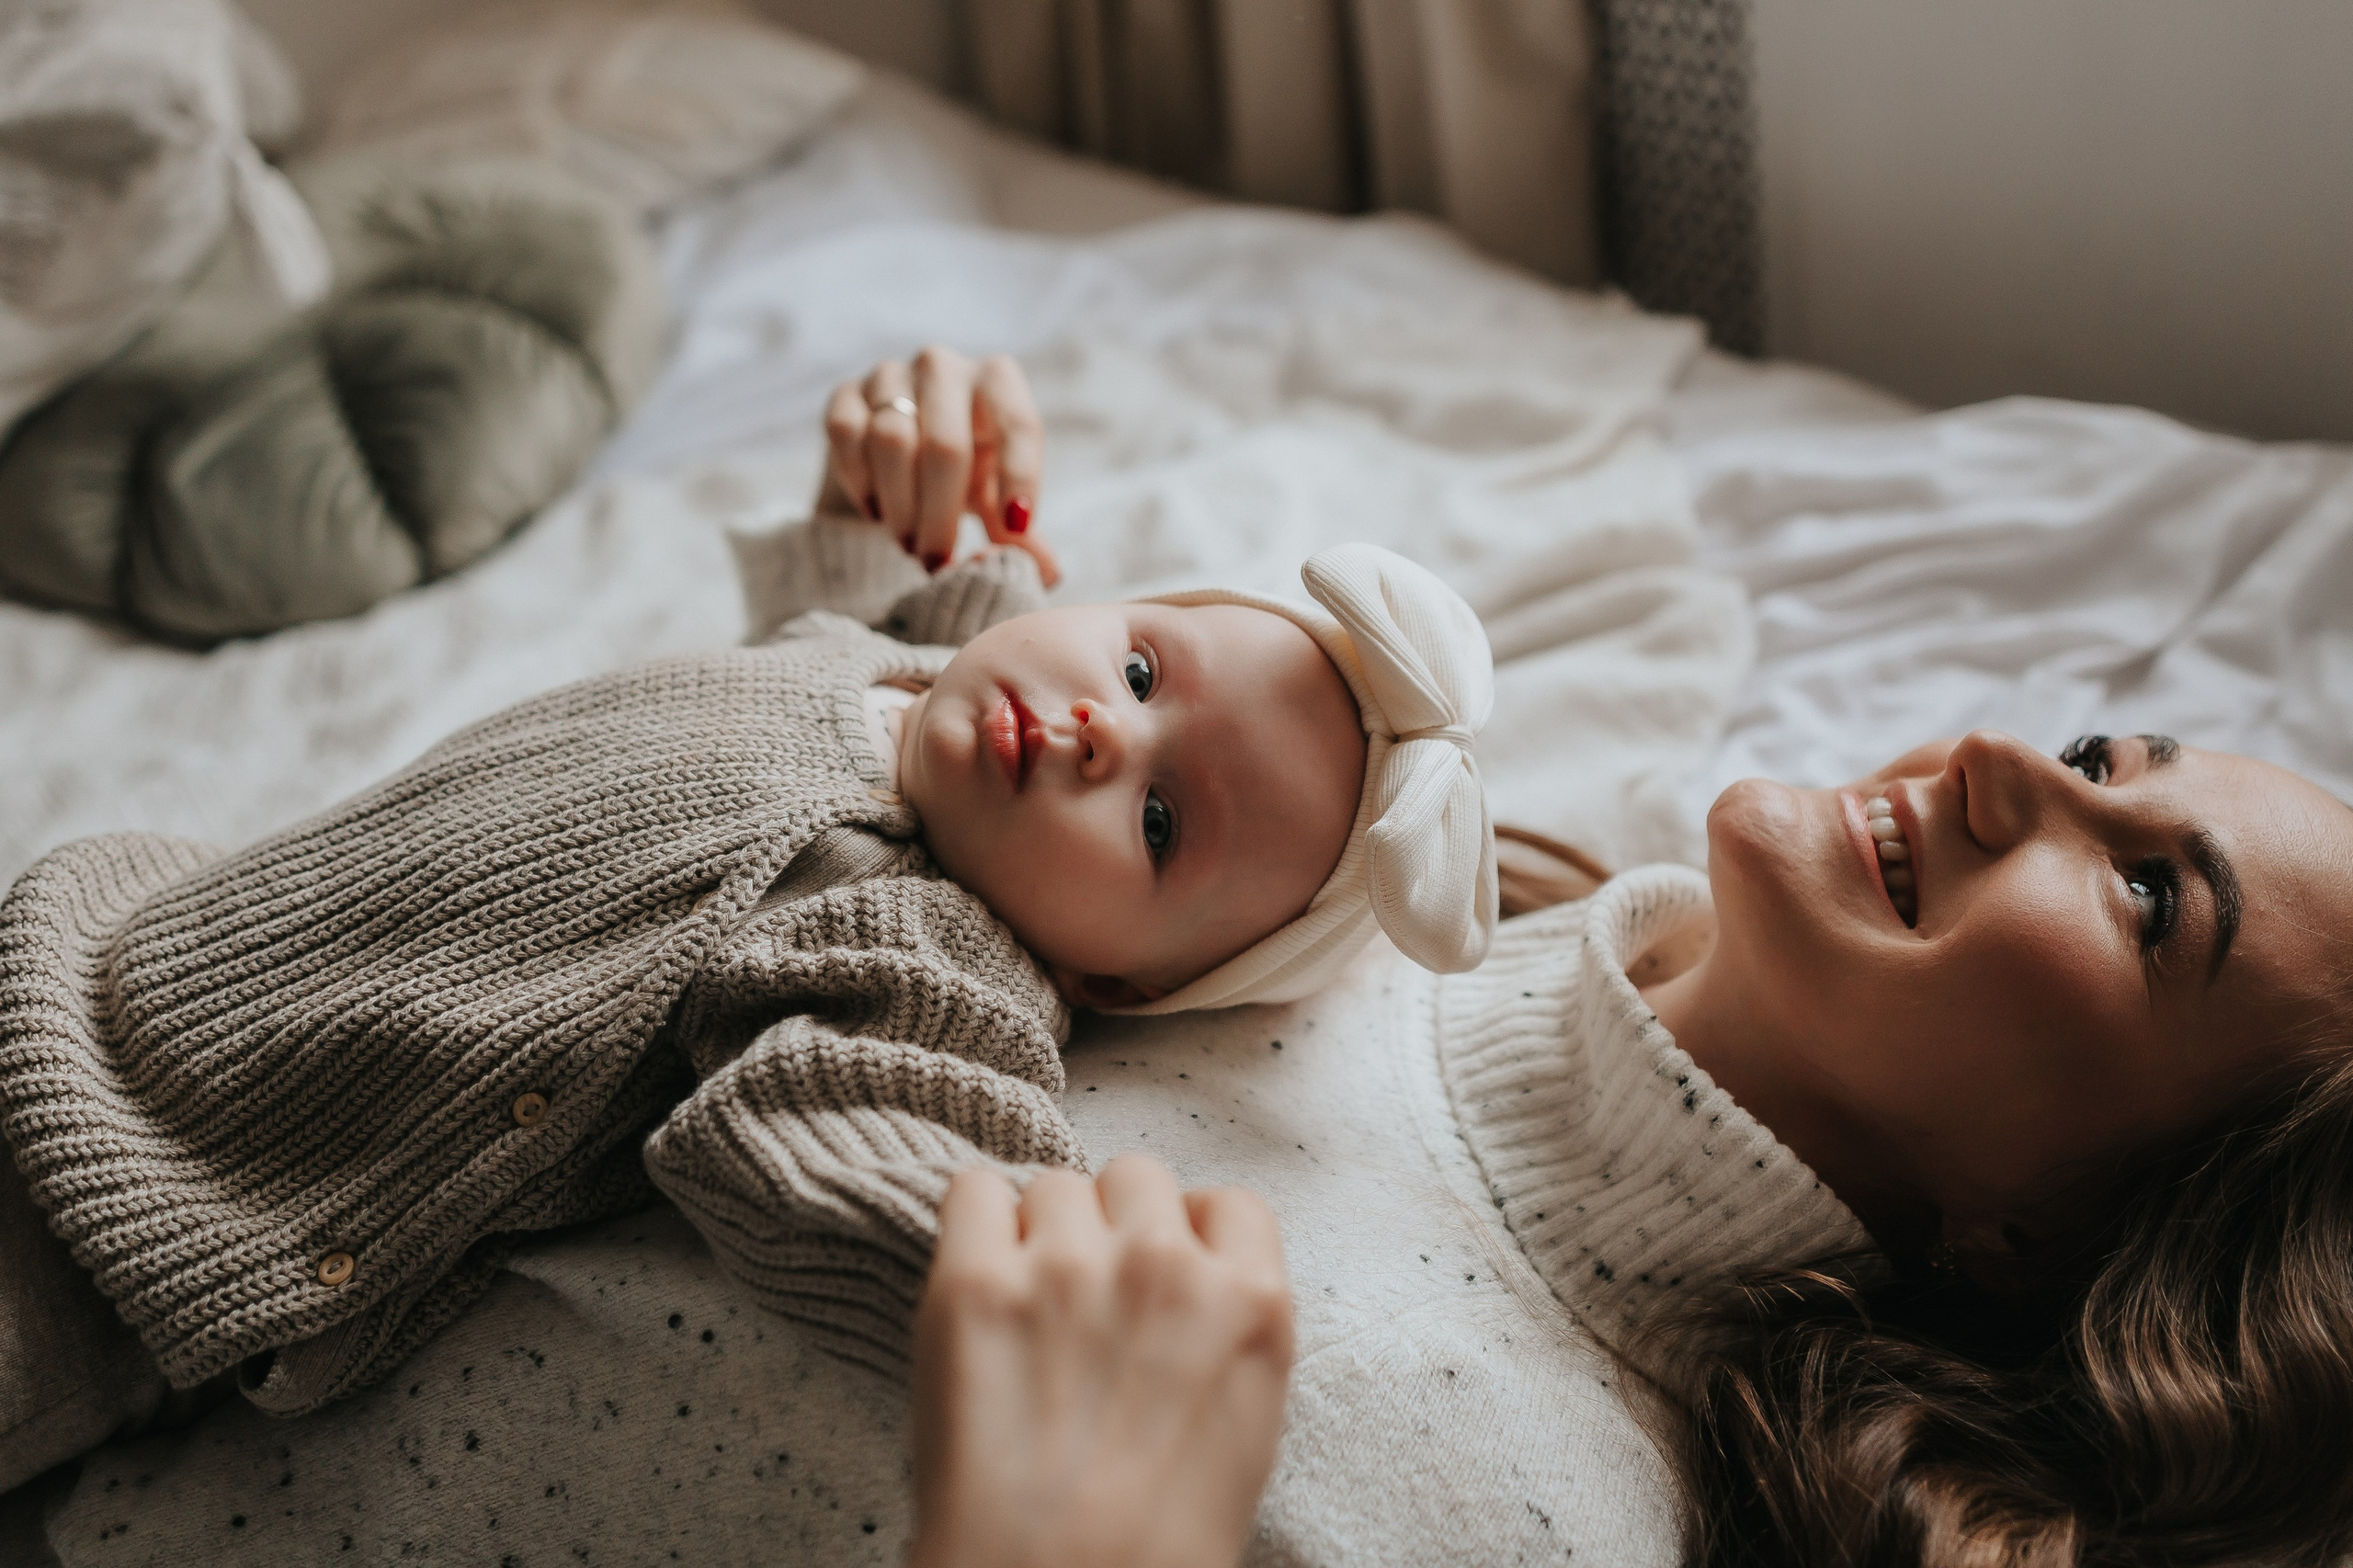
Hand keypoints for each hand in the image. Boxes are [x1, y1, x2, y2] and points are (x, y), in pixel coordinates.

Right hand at [818, 345, 1059, 586]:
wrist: (898, 449)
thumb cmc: (965, 473)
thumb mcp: (997, 498)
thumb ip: (1020, 532)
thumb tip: (1047, 573)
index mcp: (998, 381)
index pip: (1019, 426)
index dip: (1020, 479)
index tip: (1015, 529)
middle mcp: (944, 367)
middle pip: (945, 446)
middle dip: (941, 516)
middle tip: (938, 562)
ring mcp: (890, 375)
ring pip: (891, 442)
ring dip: (900, 507)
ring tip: (909, 544)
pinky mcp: (845, 393)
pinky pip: (847, 436)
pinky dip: (861, 483)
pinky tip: (877, 511)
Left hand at [908, 1156, 1294, 1567]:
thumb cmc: (1154, 1548)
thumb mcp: (1246, 1432)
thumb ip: (1224, 1334)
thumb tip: (1187, 1286)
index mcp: (1251, 1304)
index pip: (1228, 1203)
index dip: (1188, 1231)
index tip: (1160, 1265)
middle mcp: (1165, 1265)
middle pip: (1137, 1177)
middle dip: (1112, 1224)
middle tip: (1084, 1293)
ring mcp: (1067, 1265)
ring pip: (1053, 1184)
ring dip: (1038, 1231)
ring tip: (1024, 1309)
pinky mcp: (976, 1279)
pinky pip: (972, 1190)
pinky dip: (972, 1225)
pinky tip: (978, 1284)